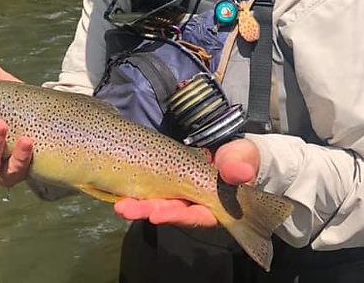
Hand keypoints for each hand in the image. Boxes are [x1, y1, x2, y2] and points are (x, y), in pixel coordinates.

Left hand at [114, 138, 259, 226]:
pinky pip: (151, 188)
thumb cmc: (240, 158)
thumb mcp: (243, 159)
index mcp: (214, 207)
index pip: (196, 216)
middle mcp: (194, 205)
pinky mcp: (168, 182)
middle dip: (148, 211)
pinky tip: (120, 191)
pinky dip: (137, 190)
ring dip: (138, 204)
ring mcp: (179, 195)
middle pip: (170, 211)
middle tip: (126, 208)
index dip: (177, 215)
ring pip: (158, 202)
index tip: (157, 214)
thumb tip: (241, 173)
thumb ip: (240, 165)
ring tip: (120, 204)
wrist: (230, 148)